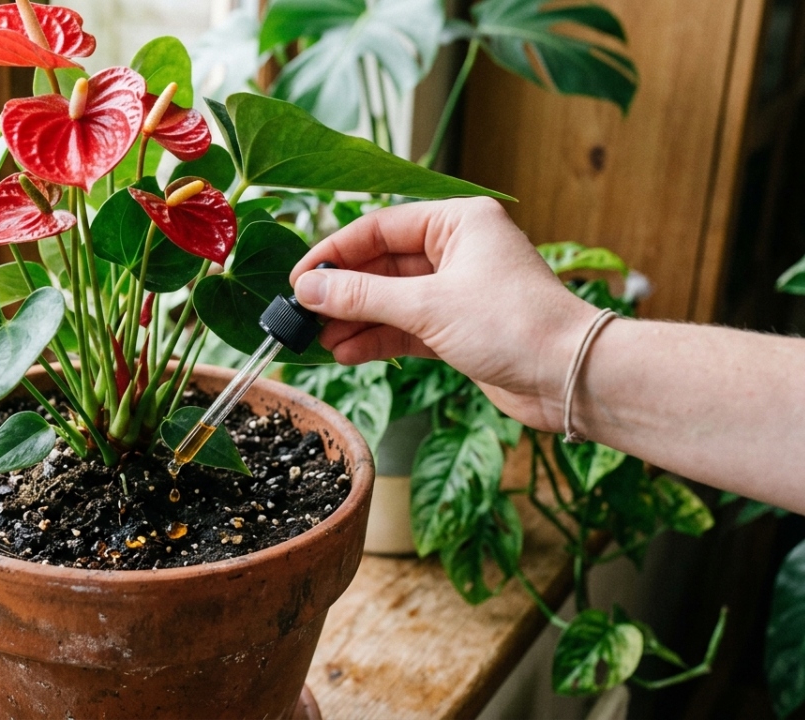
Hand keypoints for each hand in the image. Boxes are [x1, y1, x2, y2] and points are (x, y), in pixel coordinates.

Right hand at [290, 197, 599, 431]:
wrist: (570, 377)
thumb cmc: (515, 325)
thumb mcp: (427, 306)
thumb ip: (362, 296)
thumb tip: (308, 289)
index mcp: (457, 222)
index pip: (378, 228)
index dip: (334, 253)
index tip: (298, 279)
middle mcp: (457, 250)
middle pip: (381, 264)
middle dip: (342, 293)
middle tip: (302, 314)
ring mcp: (456, 290)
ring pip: (390, 299)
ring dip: (355, 320)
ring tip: (320, 341)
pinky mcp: (457, 327)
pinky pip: (404, 326)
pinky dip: (376, 338)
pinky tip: (346, 352)